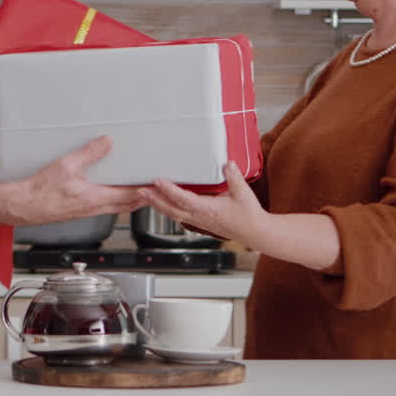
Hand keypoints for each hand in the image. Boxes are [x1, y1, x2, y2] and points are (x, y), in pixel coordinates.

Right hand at [11, 136, 146, 225]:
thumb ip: (89, 153)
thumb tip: (106, 142)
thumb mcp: (67, 165)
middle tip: (156, 189)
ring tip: (140, 190)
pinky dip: (117, 201)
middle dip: (144, 198)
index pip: (130, 196)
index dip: (146, 191)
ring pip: (118, 208)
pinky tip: (113, 192)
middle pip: (128, 205)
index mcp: (96, 198)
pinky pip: (107, 207)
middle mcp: (95, 208)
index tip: (157, 185)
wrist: (25, 206)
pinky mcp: (81, 211)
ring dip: (131, 200)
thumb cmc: (42, 191)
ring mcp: (88, 212)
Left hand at [139, 162, 264, 245]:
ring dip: (158, 204)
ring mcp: (199, 221)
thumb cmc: (249, 217)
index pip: (182, 199)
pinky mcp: (201, 223)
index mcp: (208, 210)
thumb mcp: (243, 194)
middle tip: (139, 189)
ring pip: (173, 214)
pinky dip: (168, 209)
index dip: (168, 190)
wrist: (255, 233)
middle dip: (153, 199)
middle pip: (170, 209)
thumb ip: (234, 177)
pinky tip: (163, 204)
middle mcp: (200, 217)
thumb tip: (227, 163)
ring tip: (145, 195)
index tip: (157, 181)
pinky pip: (179, 216)